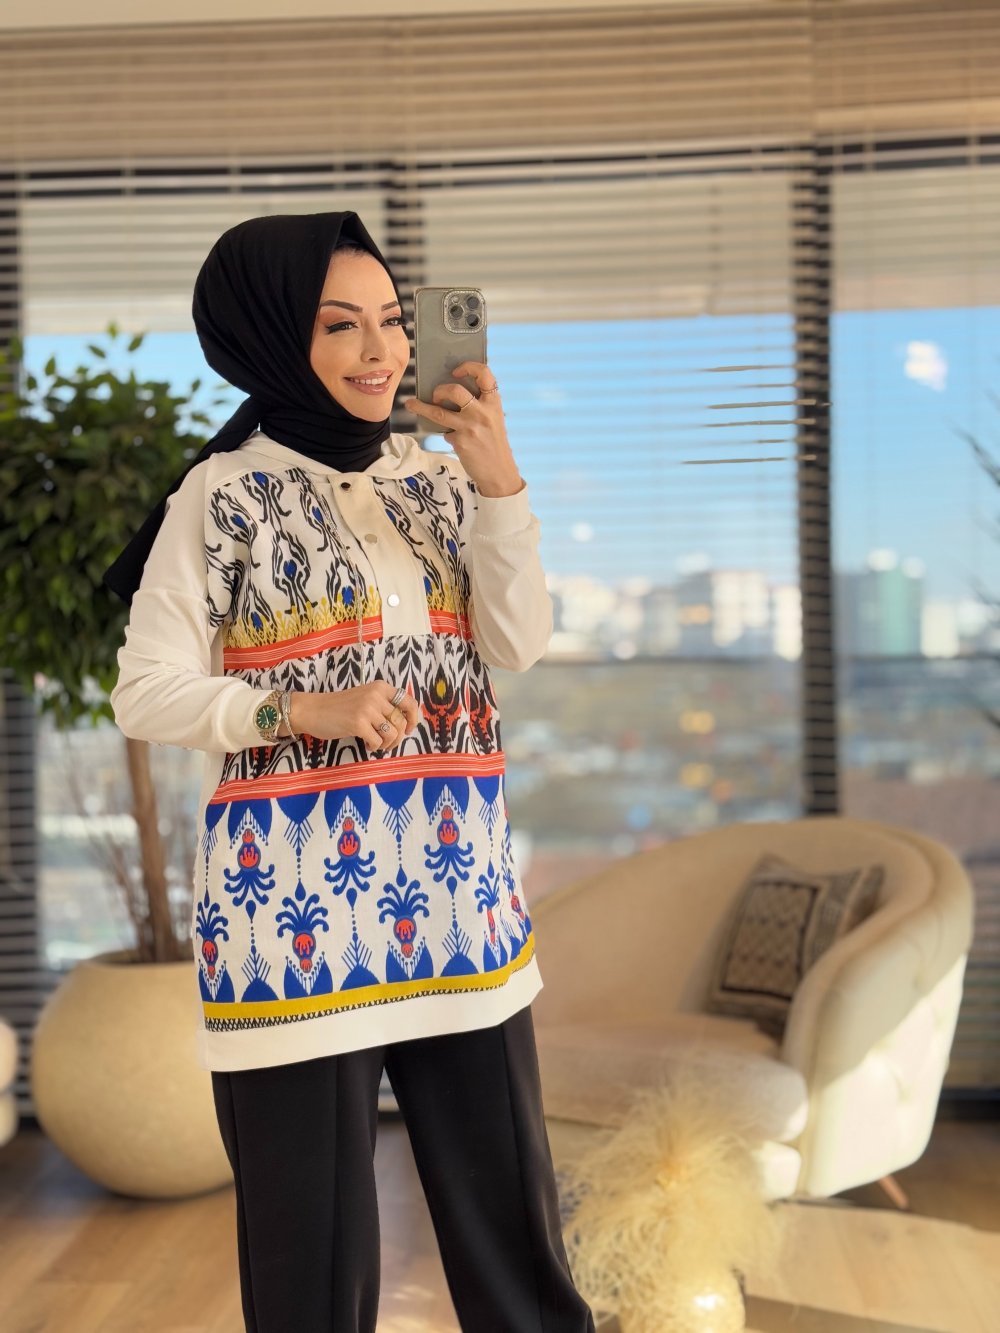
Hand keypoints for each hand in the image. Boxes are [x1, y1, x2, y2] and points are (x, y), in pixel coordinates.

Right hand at [293, 682, 418, 751]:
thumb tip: (405, 724)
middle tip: (387, 744)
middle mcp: (376, 696)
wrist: (312, 710)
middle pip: (401, 722)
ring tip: (376, 744)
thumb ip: (383, 705)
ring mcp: (367, 709)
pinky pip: (378, 742)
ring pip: (392, 734)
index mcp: (380, 687)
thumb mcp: (365, 698)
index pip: (409, 702)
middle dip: (397, 738)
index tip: (407, 730)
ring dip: (387, 744)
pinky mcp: (358, 723)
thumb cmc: (339, 707)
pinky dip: (374, 747)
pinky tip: (366, 744)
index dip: (413, 719)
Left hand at [404, 363, 523, 497]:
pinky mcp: (460, 441)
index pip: (484, 373)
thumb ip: (480, 405)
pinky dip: (446, 434)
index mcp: (493, 402)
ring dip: (421, 407)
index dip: (468, 367)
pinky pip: (445, 432)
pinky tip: (452, 439)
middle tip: (436, 396)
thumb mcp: (494, 419)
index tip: (455, 371)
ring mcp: (470, 427)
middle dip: (440, 390)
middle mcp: (482, 412)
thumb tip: (451, 394)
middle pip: (454, 390)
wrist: (499, 472)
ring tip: (412, 405)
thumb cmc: (494, 443)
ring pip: (438, 412)